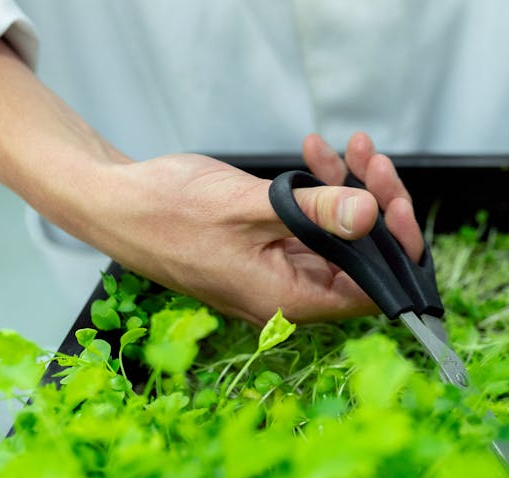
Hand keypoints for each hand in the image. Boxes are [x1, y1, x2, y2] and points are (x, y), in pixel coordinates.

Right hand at [79, 132, 421, 324]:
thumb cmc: (167, 211)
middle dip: (374, 205)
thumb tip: (371, 216)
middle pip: (361, 259)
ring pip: (339, 237)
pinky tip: (316, 153)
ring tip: (348, 146)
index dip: (395, 249)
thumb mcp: (251, 205)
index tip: (395, 202)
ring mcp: (279, 272)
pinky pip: (311, 225)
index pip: (372, 290)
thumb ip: (316, 212)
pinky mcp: (268, 250)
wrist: (114, 201)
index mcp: (289, 300)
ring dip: (349, 189)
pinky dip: (319, 191)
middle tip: (372, 160)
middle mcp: (289, 295)